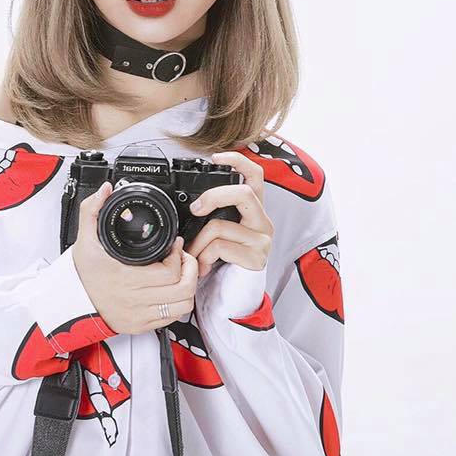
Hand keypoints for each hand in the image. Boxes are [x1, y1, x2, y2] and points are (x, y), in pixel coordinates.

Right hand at [71, 181, 199, 334]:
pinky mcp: (140, 326)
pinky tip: (170, 290)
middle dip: (189, 269)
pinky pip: (172, 319)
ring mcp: (139, 315)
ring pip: (182, 306)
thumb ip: (92, 210)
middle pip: (183, 290)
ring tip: (180, 274)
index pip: (170, 272)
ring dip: (187, 287)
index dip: (178, 255)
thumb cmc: (82, 274)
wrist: (70, 303)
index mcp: (126, 278)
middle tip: (183, 258)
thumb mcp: (85, 239)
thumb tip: (105, 190)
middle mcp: (135, 300)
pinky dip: (177, 304)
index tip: (174, 244)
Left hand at [184, 151, 273, 277]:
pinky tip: (204, 267)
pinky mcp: (257, 258)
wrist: (233, 297)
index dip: (238, 161)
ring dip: (199, 242)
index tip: (217, 158)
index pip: (255, 176)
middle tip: (195, 209)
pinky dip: (204, 256)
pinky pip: (220, 247)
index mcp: (253, 211)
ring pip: (221, 225)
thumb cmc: (223, 263)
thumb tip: (191, 204)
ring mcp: (262, 240)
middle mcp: (263, 222)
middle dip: (213, 197)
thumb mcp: (218, 233)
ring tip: (194, 255)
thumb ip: (214, 215)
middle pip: (243, 193)